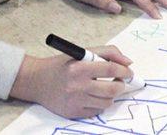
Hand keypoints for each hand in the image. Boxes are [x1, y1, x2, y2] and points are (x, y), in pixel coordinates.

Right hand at [10, 46, 131, 117]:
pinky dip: (99, 104)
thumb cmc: (63, 64)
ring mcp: (75, 101)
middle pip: (112, 89)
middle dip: (120, 85)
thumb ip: (107, 52)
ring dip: (111, 95)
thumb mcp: (83, 52)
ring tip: (106, 89)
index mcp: (79, 66)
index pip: (110, 68)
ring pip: (107, 102)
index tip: (129, 72)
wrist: (37, 81)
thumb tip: (128, 62)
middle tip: (119, 81)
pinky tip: (93, 97)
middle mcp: (77, 85)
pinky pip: (96, 111)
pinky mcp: (73, 113)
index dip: (124, 70)